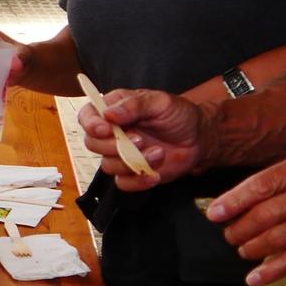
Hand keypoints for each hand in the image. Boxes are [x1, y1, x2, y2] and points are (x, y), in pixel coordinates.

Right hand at [78, 87, 204, 188]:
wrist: (198, 138)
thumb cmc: (178, 115)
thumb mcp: (159, 102)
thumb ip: (134, 105)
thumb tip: (109, 113)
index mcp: (114, 110)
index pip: (87, 116)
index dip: (91, 124)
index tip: (106, 128)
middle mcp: (112, 132)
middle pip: (92, 143)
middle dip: (113, 146)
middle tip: (139, 140)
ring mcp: (120, 154)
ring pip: (108, 165)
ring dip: (132, 162)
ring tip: (158, 153)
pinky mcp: (131, 173)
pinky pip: (122, 183)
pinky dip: (138, 181)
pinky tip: (154, 174)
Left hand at [209, 152, 285, 285]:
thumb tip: (252, 198)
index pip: (259, 184)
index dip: (233, 201)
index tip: (214, 213)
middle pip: (262, 214)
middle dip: (239, 228)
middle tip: (230, 235)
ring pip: (273, 237)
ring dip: (252, 248)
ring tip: (243, 251)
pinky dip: (270, 270)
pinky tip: (255, 278)